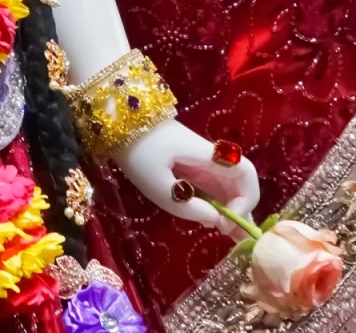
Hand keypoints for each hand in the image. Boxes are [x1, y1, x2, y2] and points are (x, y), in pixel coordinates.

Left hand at [115, 119, 259, 238]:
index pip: (246, 173)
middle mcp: (209, 158)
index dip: (246, 199)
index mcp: (206, 156)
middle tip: (233, 239)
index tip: (226, 220)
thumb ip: (189, 207)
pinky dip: (216, 204)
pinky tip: (209, 220)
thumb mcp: (157, 185)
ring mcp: (200, 161)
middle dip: (241, 211)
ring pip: (227, 186)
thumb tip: (217, 220)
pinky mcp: (189, 165)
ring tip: (226, 235)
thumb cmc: (136, 151)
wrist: (118, 124)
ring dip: (230, 210)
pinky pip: (211, 186)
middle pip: (240, 183)